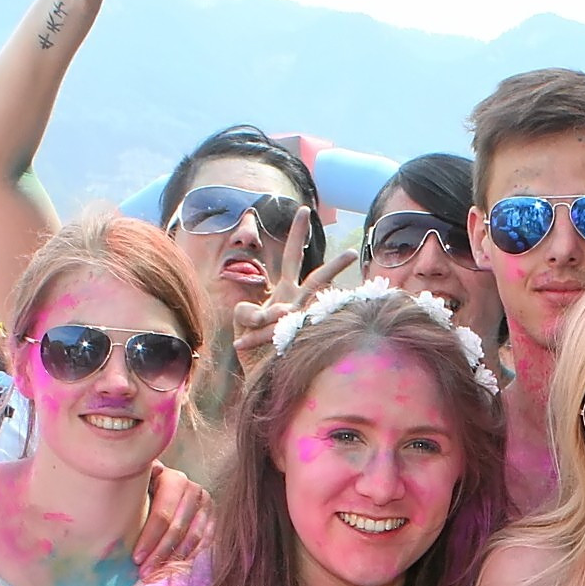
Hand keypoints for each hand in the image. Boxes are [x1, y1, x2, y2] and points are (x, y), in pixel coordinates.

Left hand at [133, 462, 211, 573]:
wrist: (161, 483)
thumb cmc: (141, 489)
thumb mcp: (134, 485)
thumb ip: (125, 493)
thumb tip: (103, 514)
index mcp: (172, 478)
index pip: (162, 514)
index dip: (149, 539)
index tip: (136, 559)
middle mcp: (193, 488)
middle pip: (178, 528)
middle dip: (160, 553)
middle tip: (145, 573)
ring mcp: (206, 503)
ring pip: (194, 537)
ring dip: (175, 559)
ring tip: (158, 575)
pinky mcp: (213, 517)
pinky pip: (205, 541)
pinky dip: (191, 557)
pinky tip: (176, 568)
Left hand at [230, 211, 360, 378]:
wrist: (263, 376)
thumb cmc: (255, 348)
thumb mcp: (244, 324)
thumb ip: (244, 312)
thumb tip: (257, 312)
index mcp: (287, 291)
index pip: (293, 256)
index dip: (298, 234)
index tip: (304, 209)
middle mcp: (298, 299)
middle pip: (312, 267)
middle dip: (304, 241)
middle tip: (306, 212)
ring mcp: (302, 316)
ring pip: (316, 295)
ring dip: (329, 279)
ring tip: (345, 258)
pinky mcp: (296, 335)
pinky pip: (277, 327)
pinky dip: (254, 336)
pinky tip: (239, 343)